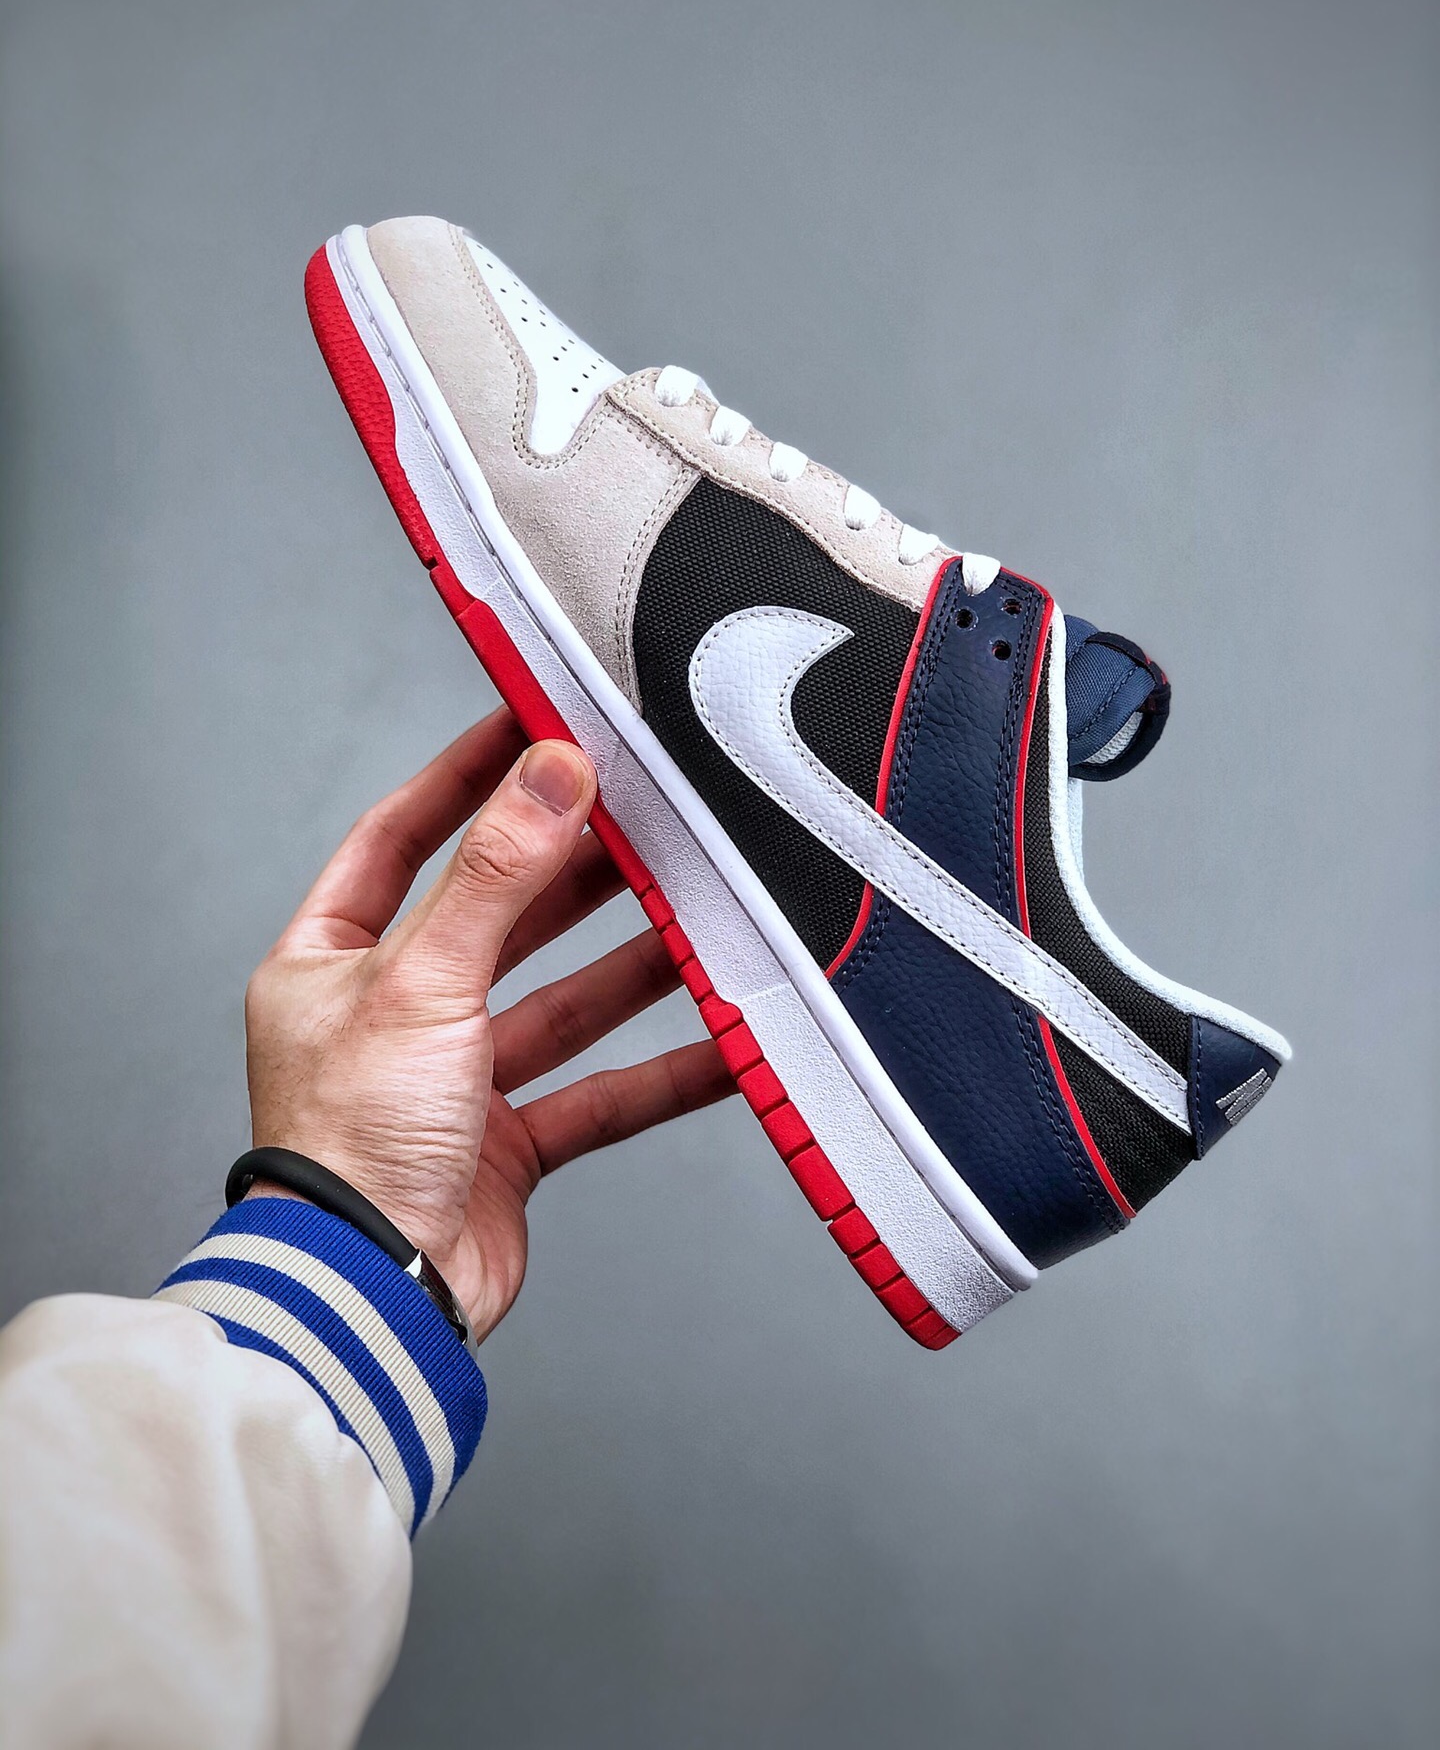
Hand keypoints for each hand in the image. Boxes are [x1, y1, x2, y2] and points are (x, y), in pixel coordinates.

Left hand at [243, 711, 730, 1339]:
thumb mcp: (422, 982)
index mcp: (329, 963)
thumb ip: (496, 876)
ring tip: (701, 908)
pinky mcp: (504, 1147)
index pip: (399, 839)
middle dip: (571, 869)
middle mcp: (388, 1017)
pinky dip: (660, 1071)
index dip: (465, 778)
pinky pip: (598, 1094)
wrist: (370, 1299)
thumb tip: (551, 771)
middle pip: (495, 917)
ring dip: (629, 964)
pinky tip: (725, 1041)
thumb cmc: (349, 1148)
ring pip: (558, 1002)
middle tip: (645, 814)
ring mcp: (450, 1084)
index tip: (530, 723)